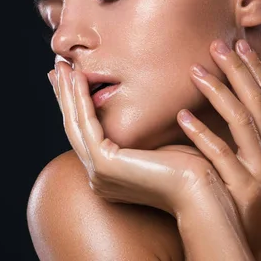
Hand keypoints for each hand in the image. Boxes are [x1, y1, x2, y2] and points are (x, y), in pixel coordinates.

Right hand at [49, 59, 231, 217]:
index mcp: (109, 173)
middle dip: (64, 95)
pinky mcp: (104, 164)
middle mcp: (98, 175)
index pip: (86, 133)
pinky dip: (80, 98)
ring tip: (61, 66)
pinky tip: (78, 77)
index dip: (76, 104)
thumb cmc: (192, 170)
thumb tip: (135, 105)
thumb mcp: (159, 142)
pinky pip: (87, 124)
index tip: (70, 79)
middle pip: (75, 127)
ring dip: (67, 92)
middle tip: (57, 68)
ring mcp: (98, 172)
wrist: (203, 193)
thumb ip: (139, 129)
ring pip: (75, 124)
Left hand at [173, 39, 260, 258]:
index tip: (239, 43)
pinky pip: (220, 155)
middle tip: (216, 44)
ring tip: (194, 71)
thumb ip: (253, 134)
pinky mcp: (244, 190)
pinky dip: (202, 133)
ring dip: (218, 92)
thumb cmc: (250, 199)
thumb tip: (235, 97)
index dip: (256, 69)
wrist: (256, 245)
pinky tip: (183, 116)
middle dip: (239, 70)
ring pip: (243, 122)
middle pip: (259, 102)